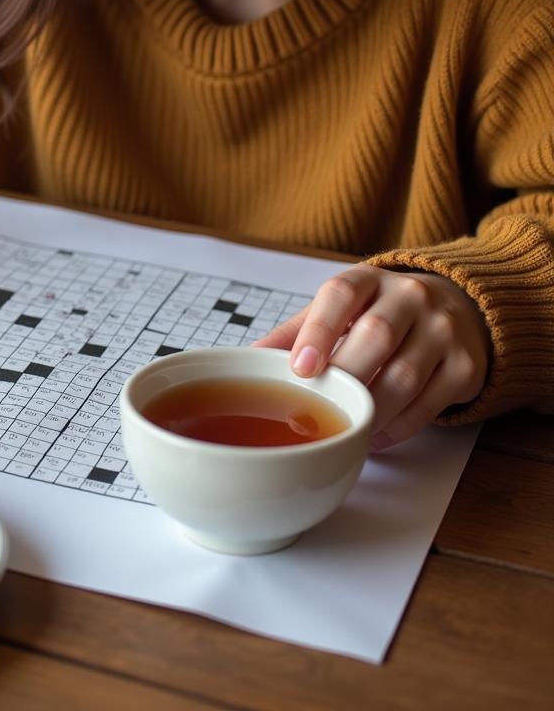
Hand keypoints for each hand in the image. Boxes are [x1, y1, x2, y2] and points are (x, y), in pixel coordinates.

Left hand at [251, 264, 489, 449]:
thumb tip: (250, 358)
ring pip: (404, 376)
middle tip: (315, 407)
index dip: (318, 330)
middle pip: (375, 336)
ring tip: (342, 428)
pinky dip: (398, 427)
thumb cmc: (382, 310)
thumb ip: (298, 330)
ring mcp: (443, 330)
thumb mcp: (340, 309)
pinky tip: (372, 436)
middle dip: (343, 377)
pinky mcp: (466, 366)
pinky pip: (430, 404)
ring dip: (369, 410)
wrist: (460, 306)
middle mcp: (410, 297)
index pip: (341, 295)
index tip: (299, 366)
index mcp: (369, 280)